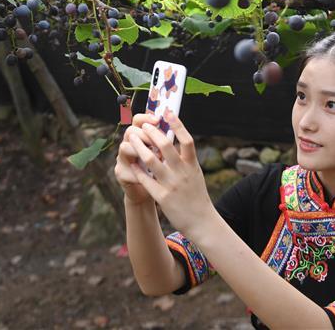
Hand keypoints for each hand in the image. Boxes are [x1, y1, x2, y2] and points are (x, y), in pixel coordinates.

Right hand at [114, 112, 161, 204]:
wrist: (152, 194)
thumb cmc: (162, 170)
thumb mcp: (166, 154)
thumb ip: (167, 140)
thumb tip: (175, 124)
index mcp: (141, 136)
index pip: (138, 120)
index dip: (146, 117)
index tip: (158, 120)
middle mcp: (129, 144)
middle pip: (131, 130)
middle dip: (145, 135)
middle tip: (158, 142)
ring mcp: (122, 158)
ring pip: (124, 147)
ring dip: (141, 152)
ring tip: (157, 159)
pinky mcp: (121, 174)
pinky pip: (128, 170)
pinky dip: (141, 175)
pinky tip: (152, 178)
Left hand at [126, 110, 213, 236]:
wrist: (202, 222)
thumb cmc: (197, 196)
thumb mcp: (195, 174)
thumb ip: (185, 159)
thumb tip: (174, 140)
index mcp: (192, 165)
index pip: (187, 140)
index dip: (178, 124)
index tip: (168, 112)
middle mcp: (182, 172)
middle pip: (165, 145)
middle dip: (152, 132)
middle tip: (144, 125)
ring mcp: (171, 184)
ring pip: (151, 160)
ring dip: (139, 147)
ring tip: (132, 138)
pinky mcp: (162, 197)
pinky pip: (146, 179)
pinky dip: (138, 169)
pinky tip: (132, 162)